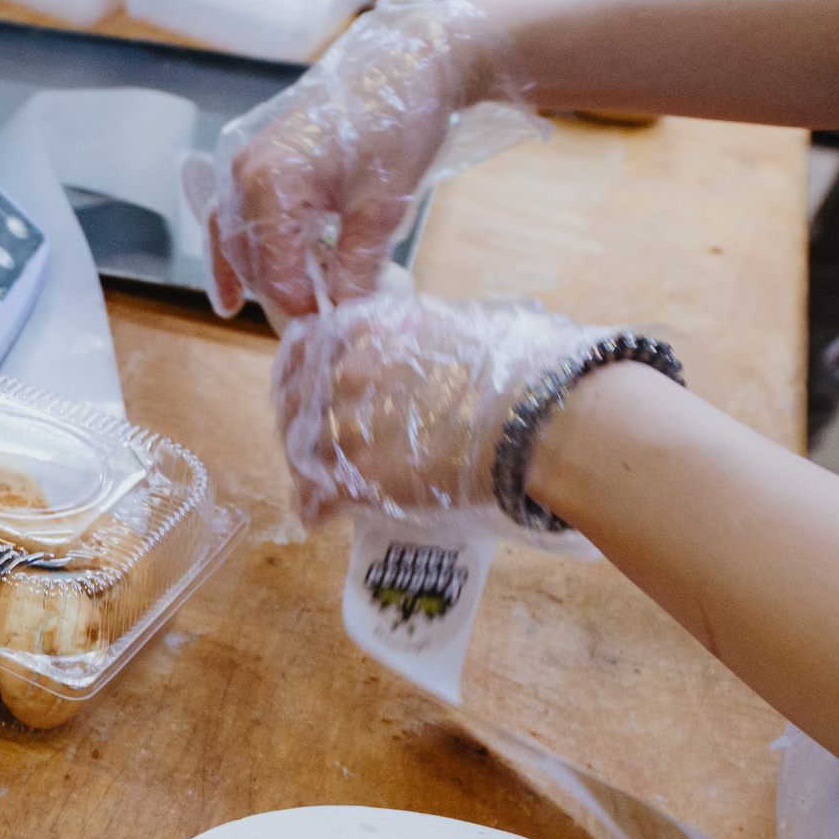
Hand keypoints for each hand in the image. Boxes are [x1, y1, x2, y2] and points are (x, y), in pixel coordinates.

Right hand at [198, 0, 540, 322]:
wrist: (412, 60)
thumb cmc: (398, 122)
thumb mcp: (382, 206)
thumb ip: (356, 265)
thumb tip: (345, 312)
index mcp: (270, 186)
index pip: (274, 271)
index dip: (300, 308)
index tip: (327, 332)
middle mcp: (245, 173)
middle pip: (245, 256)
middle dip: (272, 294)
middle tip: (301, 327)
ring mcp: (249, 161)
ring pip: (234, 235)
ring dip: (252, 272)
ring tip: (259, 309)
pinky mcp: (264, 154)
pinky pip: (239, 211)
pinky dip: (245, 245)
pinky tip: (248, 276)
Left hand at [274, 293, 615, 539]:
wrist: (541, 414)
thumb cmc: (520, 363)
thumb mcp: (459, 324)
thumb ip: (420, 332)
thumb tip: (423, 338)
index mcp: (367, 329)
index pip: (308, 347)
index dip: (302, 370)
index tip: (304, 384)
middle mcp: (346, 372)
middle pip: (297, 400)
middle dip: (299, 422)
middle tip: (312, 442)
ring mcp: (347, 425)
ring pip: (302, 449)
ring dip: (307, 467)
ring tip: (317, 483)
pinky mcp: (360, 477)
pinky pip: (317, 495)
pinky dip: (315, 506)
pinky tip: (318, 515)